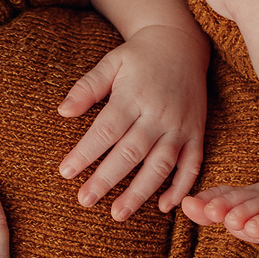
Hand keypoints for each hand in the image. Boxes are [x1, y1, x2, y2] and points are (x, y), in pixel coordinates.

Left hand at [56, 25, 209, 218]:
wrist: (182, 44)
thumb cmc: (139, 56)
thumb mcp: (111, 63)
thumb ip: (87, 87)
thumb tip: (62, 111)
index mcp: (134, 96)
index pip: (106, 130)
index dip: (85, 153)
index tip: (65, 172)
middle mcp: (159, 114)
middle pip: (131, 152)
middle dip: (106, 179)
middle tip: (84, 200)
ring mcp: (180, 126)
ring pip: (161, 165)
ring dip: (140, 192)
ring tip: (118, 213)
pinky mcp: (196, 133)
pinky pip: (192, 165)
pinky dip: (181, 188)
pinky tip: (165, 207)